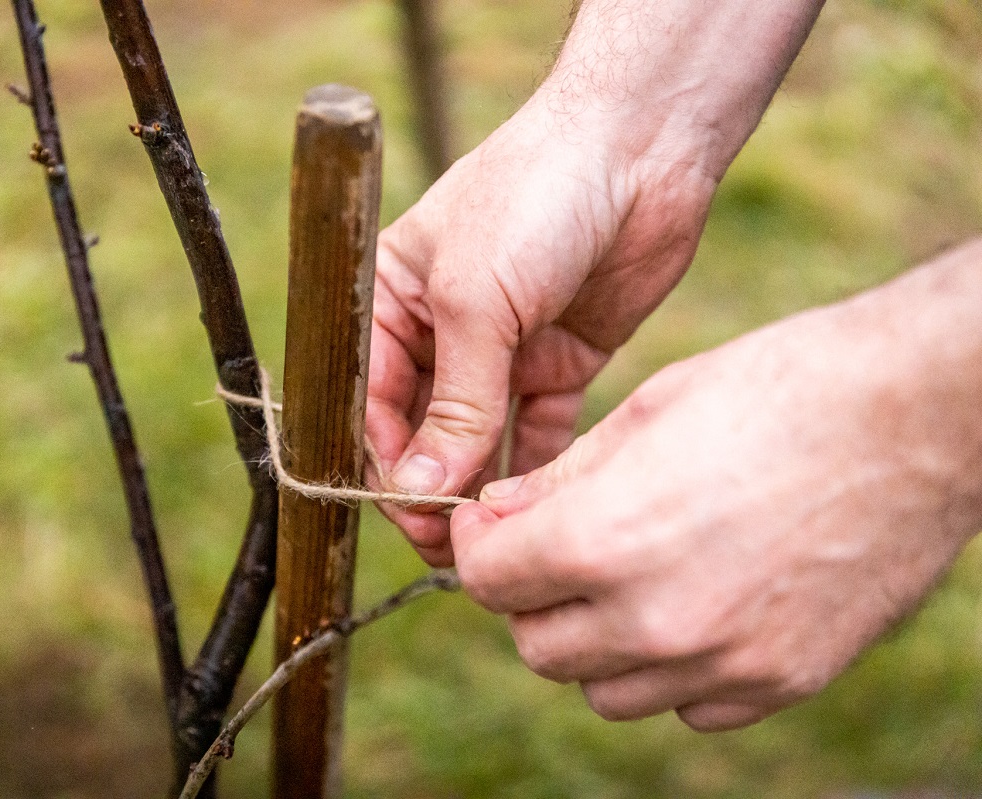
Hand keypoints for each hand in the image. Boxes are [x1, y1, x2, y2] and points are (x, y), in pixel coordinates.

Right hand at [366, 94, 716, 564]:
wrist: (640, 147)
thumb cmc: (534, 197)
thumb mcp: (477, 299)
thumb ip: (454, 400)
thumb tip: (421, 484)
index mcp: (391, 300)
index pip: (368, 397)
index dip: (381, 457)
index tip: (403, 508)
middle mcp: (440, 330)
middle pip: (420, 428)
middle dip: (427, 482)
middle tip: (445, 537)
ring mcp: (501, 349)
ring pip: (477, 439)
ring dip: (476, 486)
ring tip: (486, 536)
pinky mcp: (559, 360)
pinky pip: (538, 429)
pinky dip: (533, 467)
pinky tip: (532, 505)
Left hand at [451, 248, 981, 729]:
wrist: (919, 415)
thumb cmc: (780, 388)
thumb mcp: (647, 410)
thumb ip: (559, 480)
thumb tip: (499, 513)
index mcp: (608, 540)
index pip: (488, 581)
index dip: (476, 546)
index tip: (489, 523)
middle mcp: (660, 620)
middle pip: (538, 648)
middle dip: (528, 597)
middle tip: (550, 549)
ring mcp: (726, 662)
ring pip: (606, 691)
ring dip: (594, 642)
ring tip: (623, 578)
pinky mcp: (784, 679)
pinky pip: (690, 707)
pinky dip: (671, 670)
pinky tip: (692, 606)